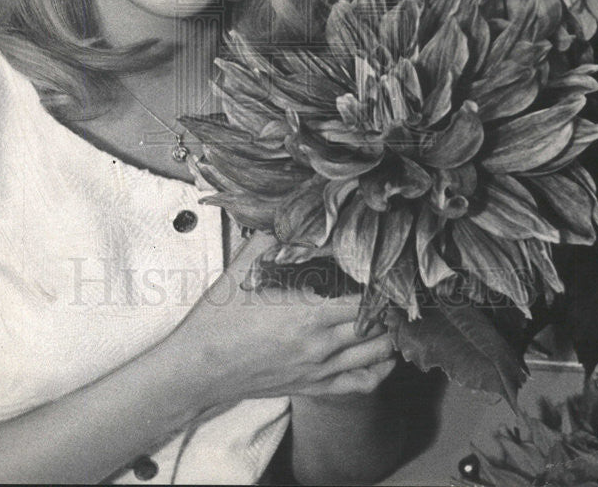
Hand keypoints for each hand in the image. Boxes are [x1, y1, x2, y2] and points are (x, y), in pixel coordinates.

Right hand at [170, 231, 396, 405]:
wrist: (199, 366)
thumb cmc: (219, 317)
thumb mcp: (245, 266)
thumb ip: (274, 238)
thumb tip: (293, 211)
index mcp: (308, 312)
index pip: (365, 298)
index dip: (381, 282)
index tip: (387, 266)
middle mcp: (321, 343)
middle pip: (377, 325)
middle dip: (391, 305)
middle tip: (397, 285)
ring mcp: (320, 368)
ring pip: (377, 354)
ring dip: (391, 334)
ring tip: (394, 313)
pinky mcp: (314, 387)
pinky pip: (362, 383)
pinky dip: (381, 368)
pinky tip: (384, 352)